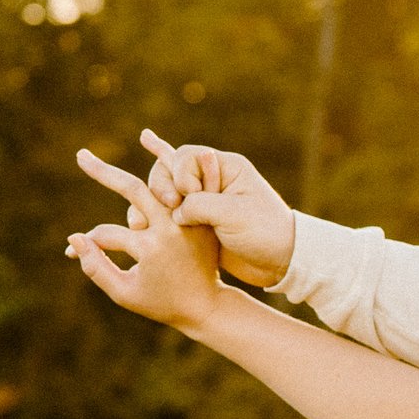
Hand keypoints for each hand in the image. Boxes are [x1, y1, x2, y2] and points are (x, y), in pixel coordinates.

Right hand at [65, 148, 225, 330]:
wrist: (209, 306)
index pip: (108, 233)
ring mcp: (188, 221)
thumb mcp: (125, 294)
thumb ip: (97, 268)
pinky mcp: (201, 219)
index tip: (74, 249)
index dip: (89, 242)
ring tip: (144, 135)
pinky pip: (192, 184)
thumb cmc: (163, 306)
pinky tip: (158, 143)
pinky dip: (180, 165)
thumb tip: (73, 239)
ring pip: (164, 181)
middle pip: (133, 189)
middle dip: (103, 172)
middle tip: (81, 156)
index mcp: (151, 248)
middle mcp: (170, 229)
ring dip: (154, 156)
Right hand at [138, 128, 297, 287]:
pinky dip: (153, 202)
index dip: (178, 176)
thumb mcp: (233, 215)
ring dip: (150, 204)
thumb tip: (172, 211)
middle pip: (168, 172)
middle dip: (160, 189)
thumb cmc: (264, 233)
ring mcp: (202, 201)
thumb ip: (199, 205)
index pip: (184, 157)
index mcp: (224, 167)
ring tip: (142, 222)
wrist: (280, 262)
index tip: (187, 198)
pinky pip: (168, 209)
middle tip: (170, 208)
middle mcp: (211, 179)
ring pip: (162, 193)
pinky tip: (138, 197)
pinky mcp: (195, 223)